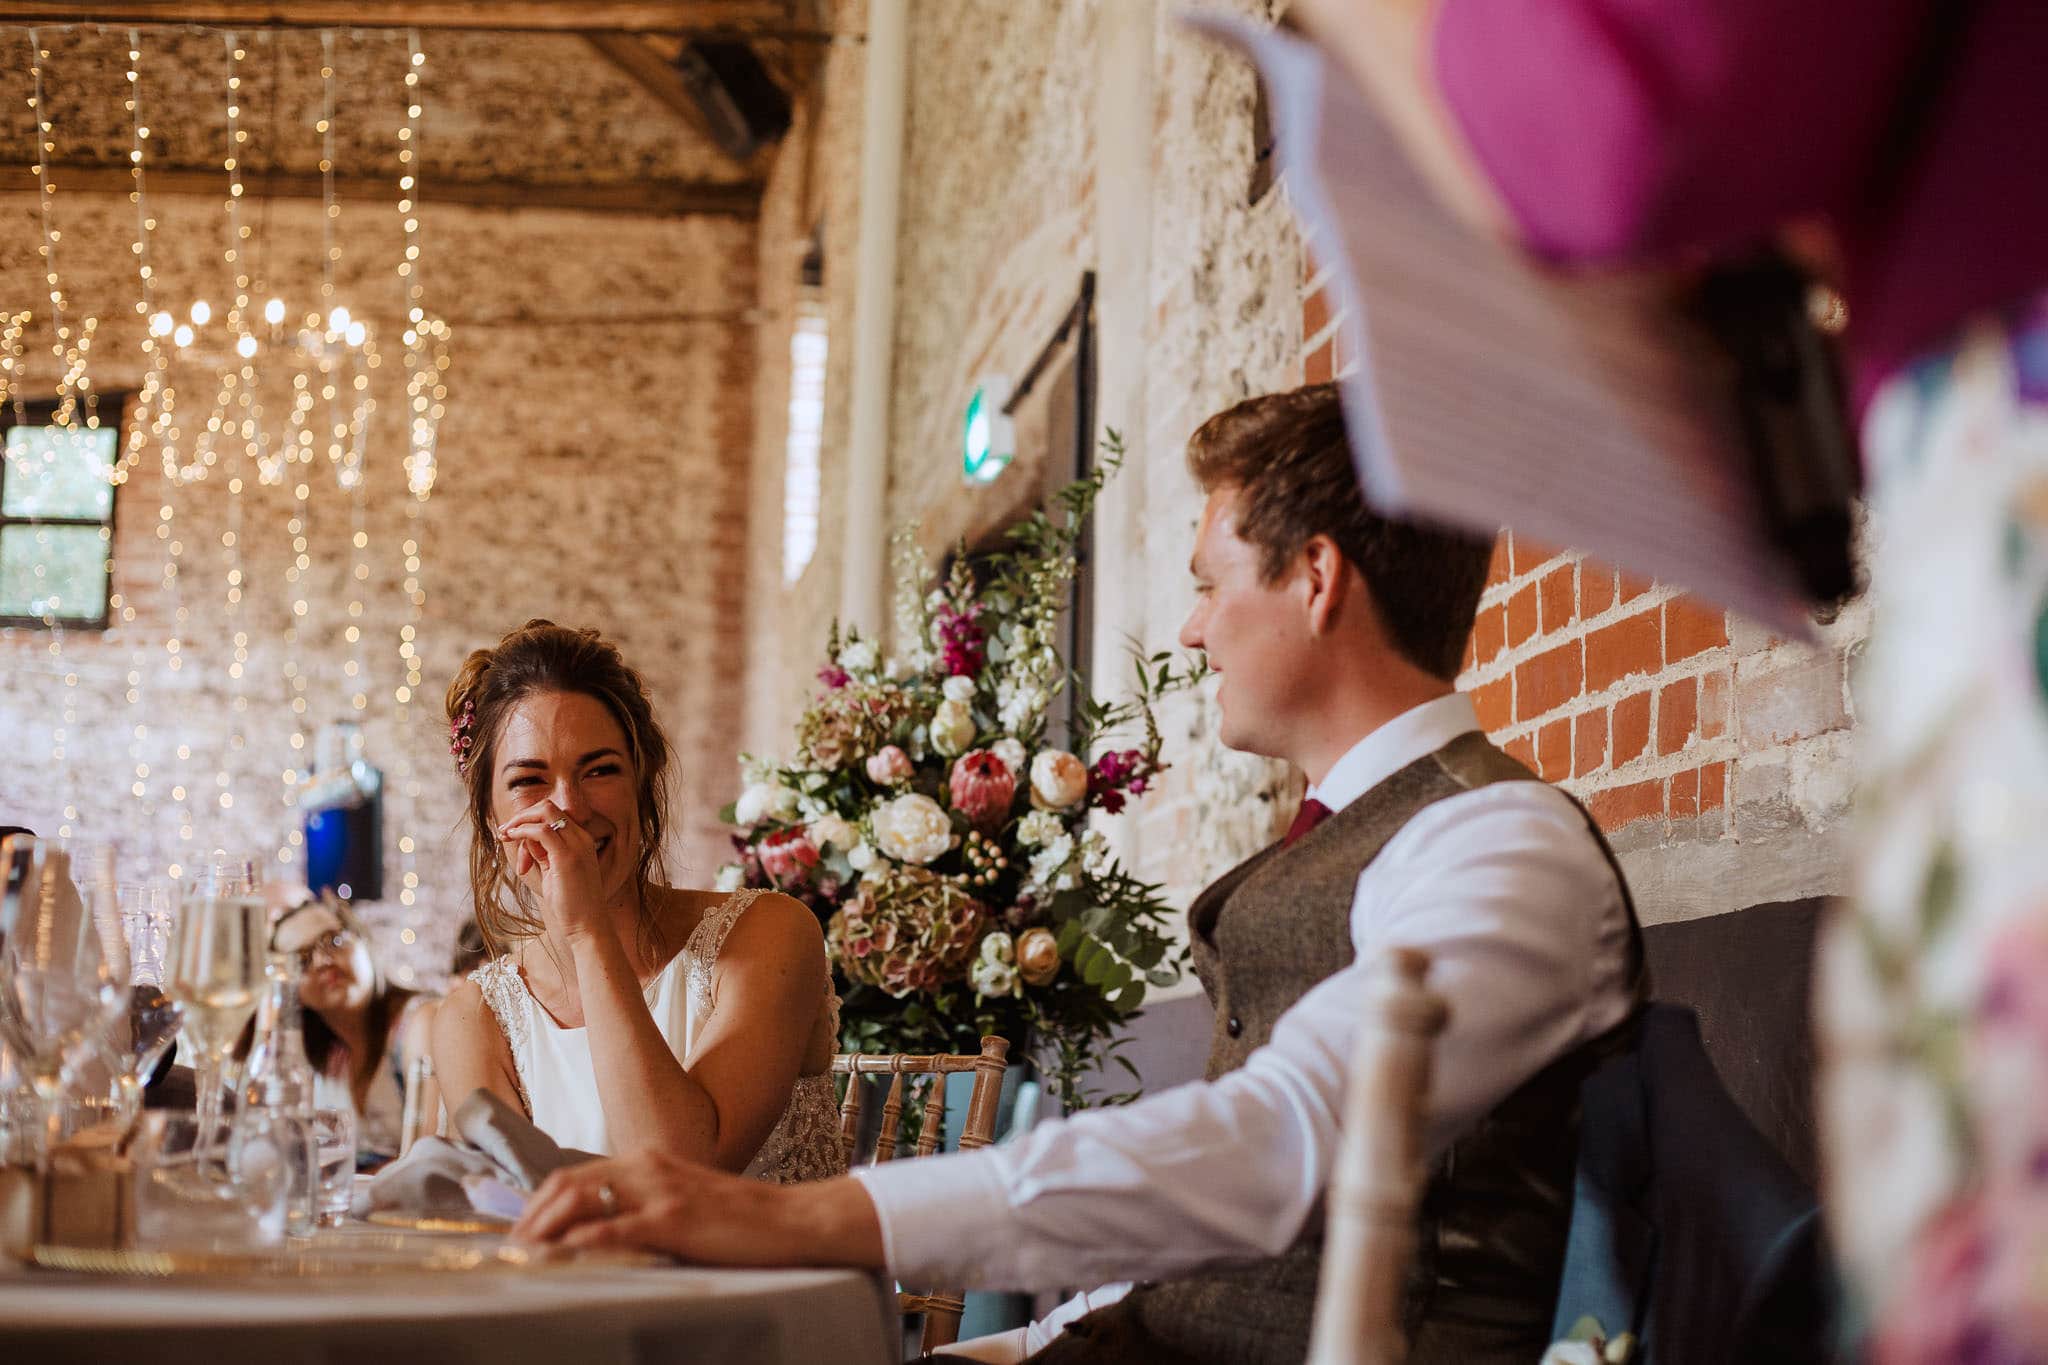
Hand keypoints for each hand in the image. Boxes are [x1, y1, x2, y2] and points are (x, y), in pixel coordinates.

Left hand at [496, 799, 607, 945]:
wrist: (588, 926)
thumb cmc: (571, 904)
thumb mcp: (553, 872)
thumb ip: (542, 854)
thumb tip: (526, 841)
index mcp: (582, 840)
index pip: (554, 814)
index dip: (529, 820)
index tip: (511, 835)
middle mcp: (582, 837)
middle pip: (548, 807)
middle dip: (523, 815)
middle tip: (505, 832)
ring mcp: (576, 845)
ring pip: (544, 813)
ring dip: (519, 822)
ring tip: (505, 837)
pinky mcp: (566, 856)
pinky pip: (541, 831)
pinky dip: (522, 831)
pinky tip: (512, 838)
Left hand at [514, 1149, 885, 1268]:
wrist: (791, 1219)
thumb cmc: (739, 1219)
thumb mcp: (684, 1201)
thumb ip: (644, 1206)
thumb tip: (600, 1232)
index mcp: (646, 1161)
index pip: (573, 1176)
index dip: (537, 1203)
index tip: (517, 1232)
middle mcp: (646, 1167)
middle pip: (566, 1183)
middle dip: (530, 1216)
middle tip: (509, 1250)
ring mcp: (659, 1191)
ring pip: (580, 1200)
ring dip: (544, 1229)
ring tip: (522, 1256)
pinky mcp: (674, 1220)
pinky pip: (614, 1229)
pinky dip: (579, 1244)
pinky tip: (560, 1259)